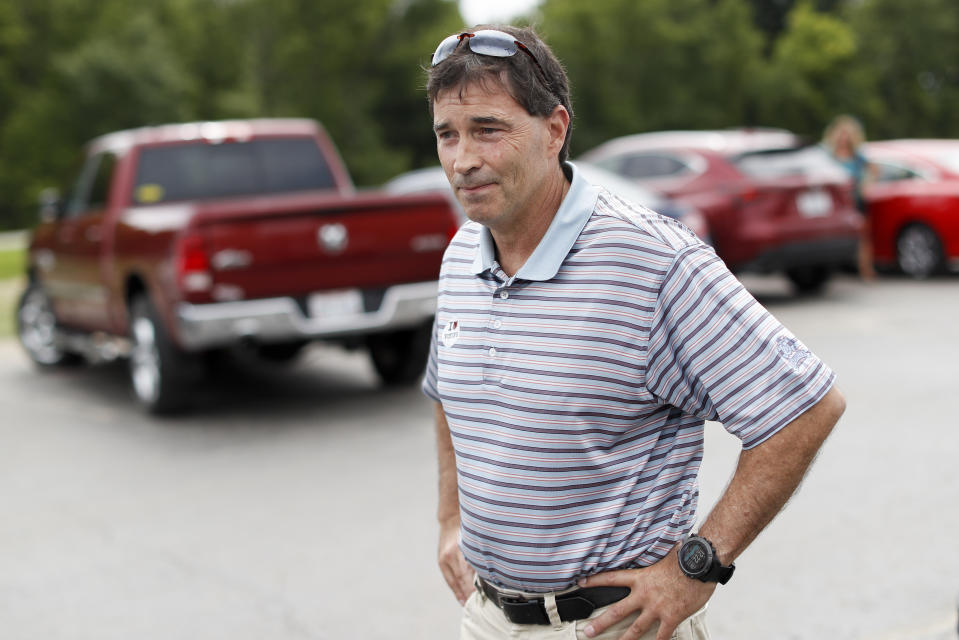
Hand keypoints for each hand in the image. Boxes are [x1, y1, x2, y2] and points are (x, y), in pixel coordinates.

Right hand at [438, 516, 474, 605]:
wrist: (450, 519)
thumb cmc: (468, 528)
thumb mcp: (477, 538)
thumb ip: (481, 554)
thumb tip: (492, 572)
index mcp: (463, 548)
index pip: (469, 572)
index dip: (475, 586)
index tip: (483, 597)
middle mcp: (452, 555)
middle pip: (462, 579)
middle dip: (469, 593)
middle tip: (477, 605)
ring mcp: (445, 558)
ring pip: (454, 581)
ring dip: (462, 594)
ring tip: (469, 605)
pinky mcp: (441, 561)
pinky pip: (448, 579)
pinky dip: (455, 590)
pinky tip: (461, 598)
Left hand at [578, 548, 714, 639]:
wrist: (700, 565)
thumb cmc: (685, 557)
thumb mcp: (662, 554)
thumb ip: (652, 555)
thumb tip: (648, 545)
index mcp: (640, 578)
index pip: (611, 578)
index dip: (594, 581)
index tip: (581, 583)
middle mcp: (645, 594)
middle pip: (617, 611)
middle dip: (600, 623)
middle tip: (588, 631)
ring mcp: (657, 608)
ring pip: (636, 629)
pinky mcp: (671, 617)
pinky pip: (662, 636)